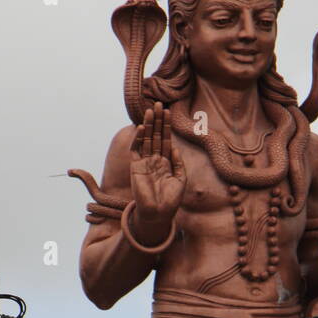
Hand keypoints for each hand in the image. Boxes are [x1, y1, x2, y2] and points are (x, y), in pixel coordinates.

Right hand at [130, 102, 185, 242]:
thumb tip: (173, 147)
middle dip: (158, 120)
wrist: (159, 213)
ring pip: (146, 139)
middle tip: (159, 104)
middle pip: (155, 136)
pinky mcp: (136, 167)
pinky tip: (143, 127)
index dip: (167, 126)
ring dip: (149, 125)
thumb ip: (178, 162)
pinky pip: (136, 150)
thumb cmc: (171, 200)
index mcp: (166, 162)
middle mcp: (154, 160)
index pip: (165, 140)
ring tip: (151, 110)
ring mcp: (144, 163)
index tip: (168, 112)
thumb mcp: (181, 179)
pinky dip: (138, 139)